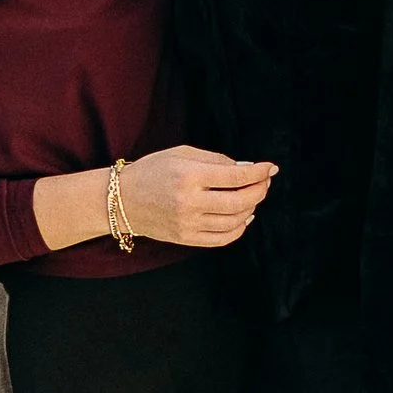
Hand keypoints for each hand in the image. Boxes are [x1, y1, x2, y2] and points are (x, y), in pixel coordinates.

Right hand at [121, 144, 276, 245]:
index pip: (235, 177)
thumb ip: (215, 159)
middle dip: (259, 190)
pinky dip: (239, 229)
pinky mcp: (186, 238)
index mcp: (189, 176)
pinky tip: (244, 217)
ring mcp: (188, 224)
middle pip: (239, 201)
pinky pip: (222, 239)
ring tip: (253, 196)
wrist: (122, 199)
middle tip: (264, 182)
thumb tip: (246, 169)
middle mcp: (189, 202)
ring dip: (251, 208)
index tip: (270, 167)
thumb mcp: (181, 154)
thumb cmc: (152, 171)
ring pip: (234, 221)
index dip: (258, 173)